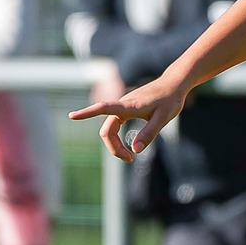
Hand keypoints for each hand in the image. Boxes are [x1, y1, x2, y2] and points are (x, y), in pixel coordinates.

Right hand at [69, 76, 187, 161]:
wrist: (174, 84)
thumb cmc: (170, 100)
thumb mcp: (163, 118)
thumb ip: (149, 133)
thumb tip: (135, 151)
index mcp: (129, 106)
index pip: (103, 108)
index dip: (87, 113)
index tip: (72, 115)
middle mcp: (123, 105)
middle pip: (107, 130)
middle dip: (113, 147)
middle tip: (130, 160)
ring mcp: (124, 107)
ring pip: (110, 129)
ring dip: (115, 144)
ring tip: (131, 157)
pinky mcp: (127, 109)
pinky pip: (115, 125)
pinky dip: (117, 137)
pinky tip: (125, 146)